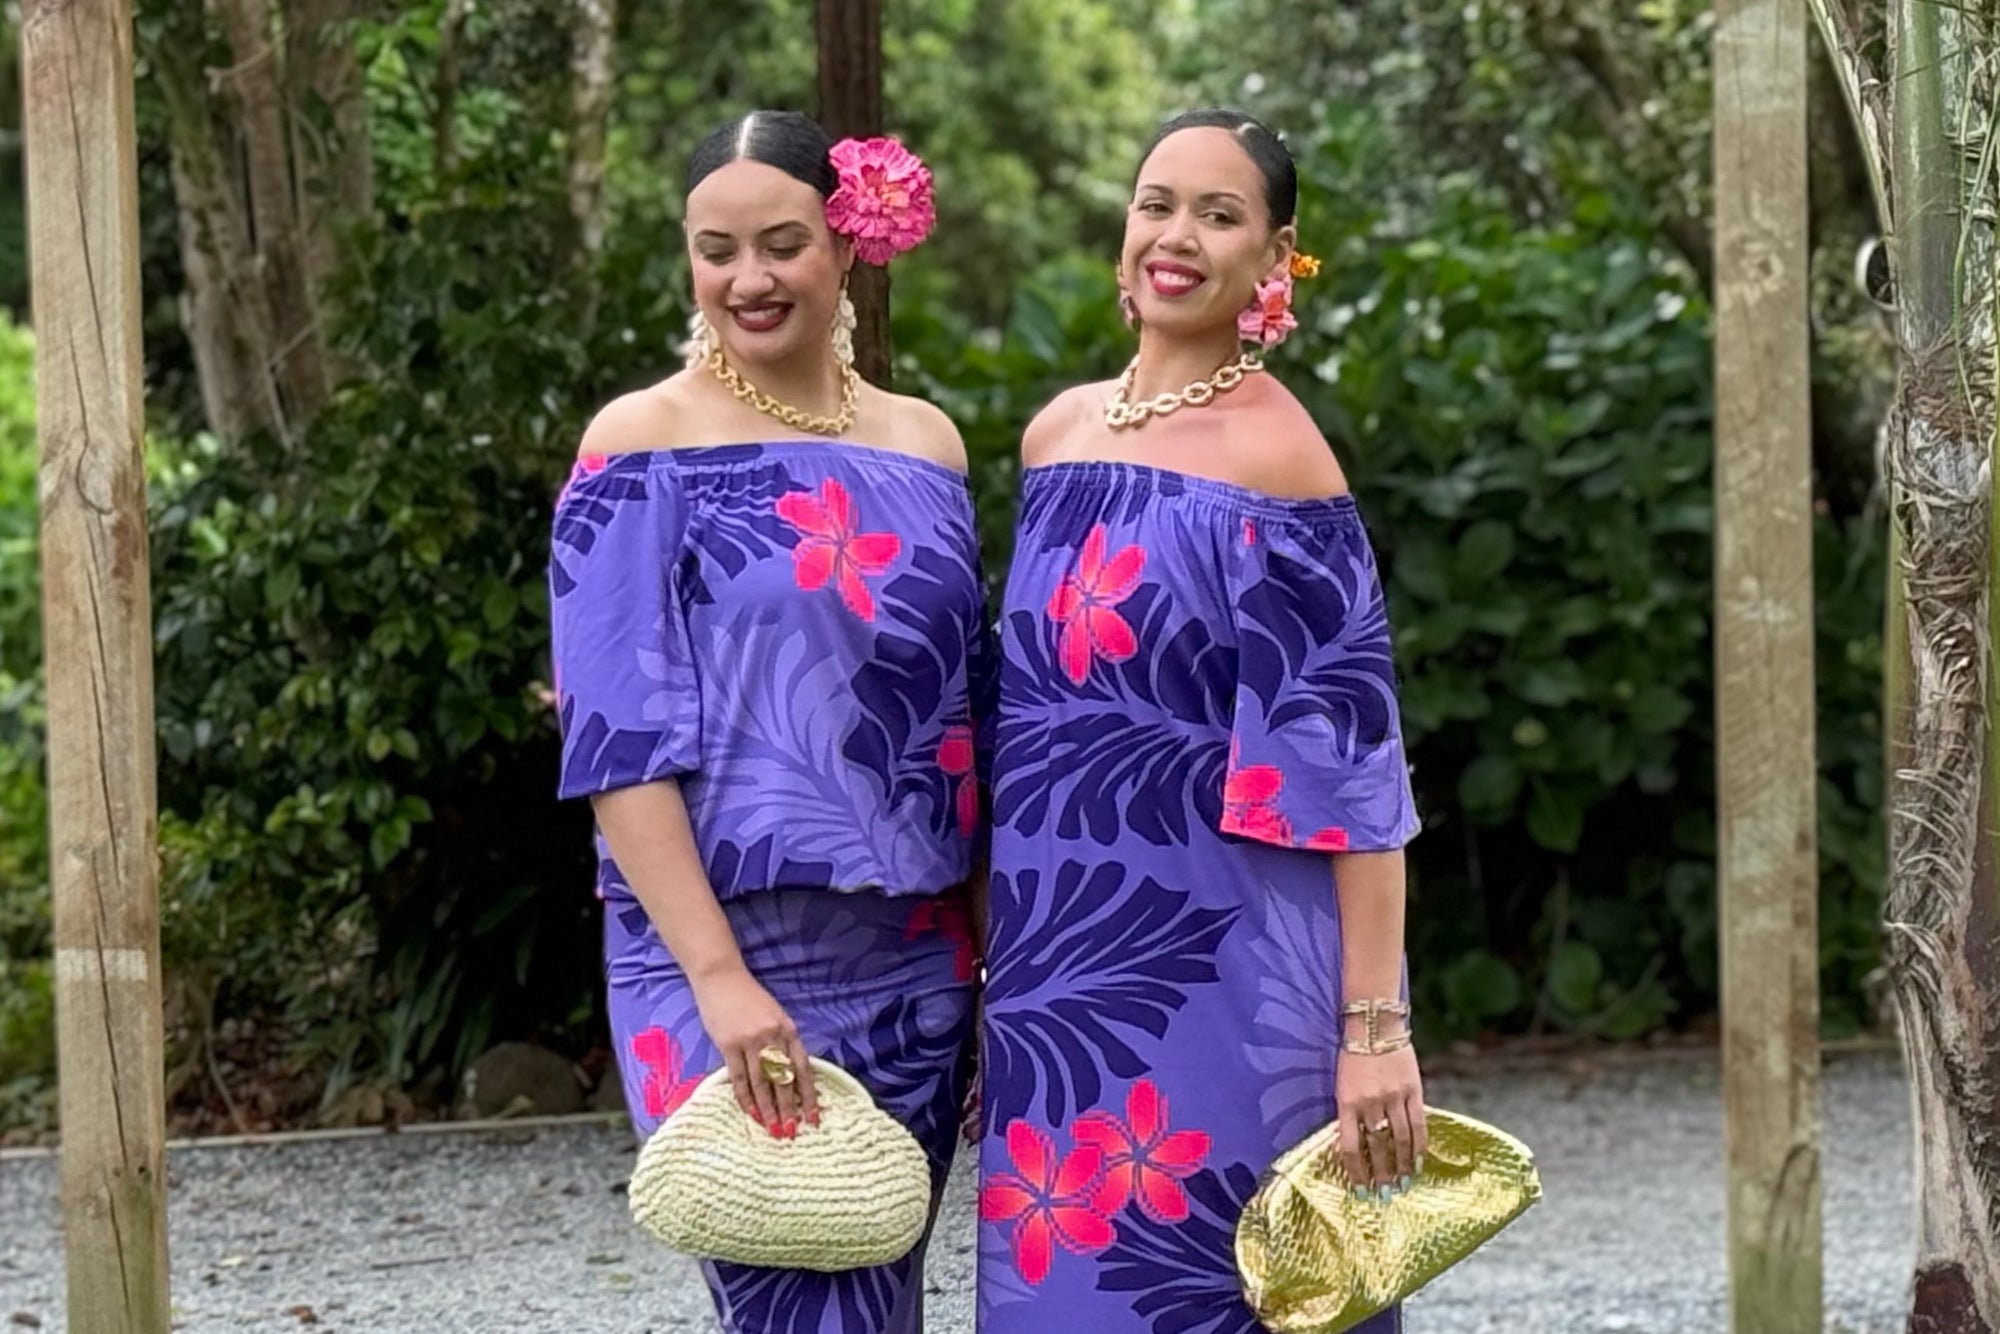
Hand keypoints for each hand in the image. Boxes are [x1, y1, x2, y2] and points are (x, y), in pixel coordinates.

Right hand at [689, 965, 818, 1137]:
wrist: (722, 978)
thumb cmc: (749, 998)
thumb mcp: (775, 1016)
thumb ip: (782, 1042)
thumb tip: (789, 1076)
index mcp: (789, 1030)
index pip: (802, 1068)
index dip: (808, 1095)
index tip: (813, 1116)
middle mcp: (773, 1037)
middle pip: (783, 1079)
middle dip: (788, 1108)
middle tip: (791, 1131)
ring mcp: (750, 1041)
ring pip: (762, 1082)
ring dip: (768, 1109)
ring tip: (773, 1129)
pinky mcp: (729, 1045)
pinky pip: (739, 1077)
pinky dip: (745, 1097)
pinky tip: (750, 1112)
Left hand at [1336, 1045, 1425, 1198]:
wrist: (1375, 1027)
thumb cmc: (1354, 1057)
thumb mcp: (1342, 1086)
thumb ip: (1349, 1114)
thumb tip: (1354, 1146)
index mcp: (1346, 1103)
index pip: (1349, 1146)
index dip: (1355, 1171)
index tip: (1359, 1189)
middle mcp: (1370, 1103)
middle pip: (1376, 1147)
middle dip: (1381, 1174)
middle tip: (1385, 1195)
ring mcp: (1393, 1097)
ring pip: (1399, 1139)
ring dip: (1402, 1165)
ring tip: (1404, 1183)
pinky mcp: (1412, 1090)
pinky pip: (1418, 1123)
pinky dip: (1419, 1145)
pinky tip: (1419, 1161)